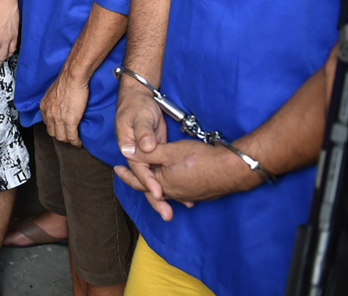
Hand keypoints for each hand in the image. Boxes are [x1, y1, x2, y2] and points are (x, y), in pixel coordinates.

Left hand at [40, 70, 89, 146]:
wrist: (73, 76)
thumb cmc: (66, 80)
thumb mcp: (54, 91)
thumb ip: (53, 100)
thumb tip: (58, 104)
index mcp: (44, 106)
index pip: (47, 123)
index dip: (55, 128)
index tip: (61, 128)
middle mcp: (49, 113)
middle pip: (52, 132)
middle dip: (60, 136)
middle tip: (68, 136)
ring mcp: (59, 118)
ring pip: (61, 137)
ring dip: (68, 140)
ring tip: (74, 140)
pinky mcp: (70, 120)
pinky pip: (72, 137)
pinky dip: (76, 141)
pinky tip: (79, 142)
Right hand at [114, 77, 170, 217]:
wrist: (138, 99)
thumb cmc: (137, 106)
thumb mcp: (139, 116)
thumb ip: (143, 131)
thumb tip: (145, 146)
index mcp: (128, 148)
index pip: (139, 169)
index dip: (149, 181)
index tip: (159, 193)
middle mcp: (136, 157)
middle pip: (144, 181)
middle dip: (155, 198)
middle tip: (167, 214)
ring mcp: (146, 158)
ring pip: (153, 181)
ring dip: (163, 196)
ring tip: (175, 211)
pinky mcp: (155, 157)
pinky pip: (161, 175)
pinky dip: (169, 186)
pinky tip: (182, 195)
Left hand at [114, 139, 254, 221]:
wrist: (231, 170)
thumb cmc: (200, 159)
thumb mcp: (168, 152)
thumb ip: (146, 152)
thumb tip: (126, 151)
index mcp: (162, 185)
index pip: (138, 181)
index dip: (127, 173)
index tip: (116, 168)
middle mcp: (174, 194)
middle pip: (151, 188)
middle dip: (138, 181)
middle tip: (125, 175)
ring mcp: (188, 195)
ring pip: (166, 190)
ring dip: (155, 184)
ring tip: (148, 180)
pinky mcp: (200, 193)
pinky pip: (180, 191)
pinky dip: (171, 186)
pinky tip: (174, 183)